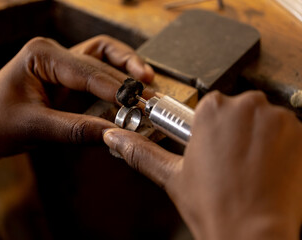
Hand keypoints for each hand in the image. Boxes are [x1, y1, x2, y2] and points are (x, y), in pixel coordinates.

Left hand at [0, 35, 153, 179]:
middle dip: (127, 80)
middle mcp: (54, 54)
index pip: (89, 70)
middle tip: (150, 97)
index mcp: (42, 54)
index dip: (117, 89)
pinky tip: (128, 95)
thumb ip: (77, 130)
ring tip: (148, 85)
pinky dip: (114, 84)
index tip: (140, 104)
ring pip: (103, 59)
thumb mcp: (36, 128)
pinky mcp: (65, 82)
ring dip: (126, 71)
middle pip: (101, 61)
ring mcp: (61, 67)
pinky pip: (96, 77)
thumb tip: (115, 135)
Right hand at [104, 91, 301, 239]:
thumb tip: (114, 138)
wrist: (253, 232)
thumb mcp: (172, 175)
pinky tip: (266, 167)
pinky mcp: (298, 130)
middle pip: (237, 110)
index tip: (215, 147)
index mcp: (211, 109)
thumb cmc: (215, 205)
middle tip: (230, 161)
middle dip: (233, 131)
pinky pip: (285, 130)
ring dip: (256, 137)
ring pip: (261, 119)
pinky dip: (278, 145)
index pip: (210, 108)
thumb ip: (140, 151)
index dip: (211, 131)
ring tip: (248, 167)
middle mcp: (245, 105)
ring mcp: (275, 117)